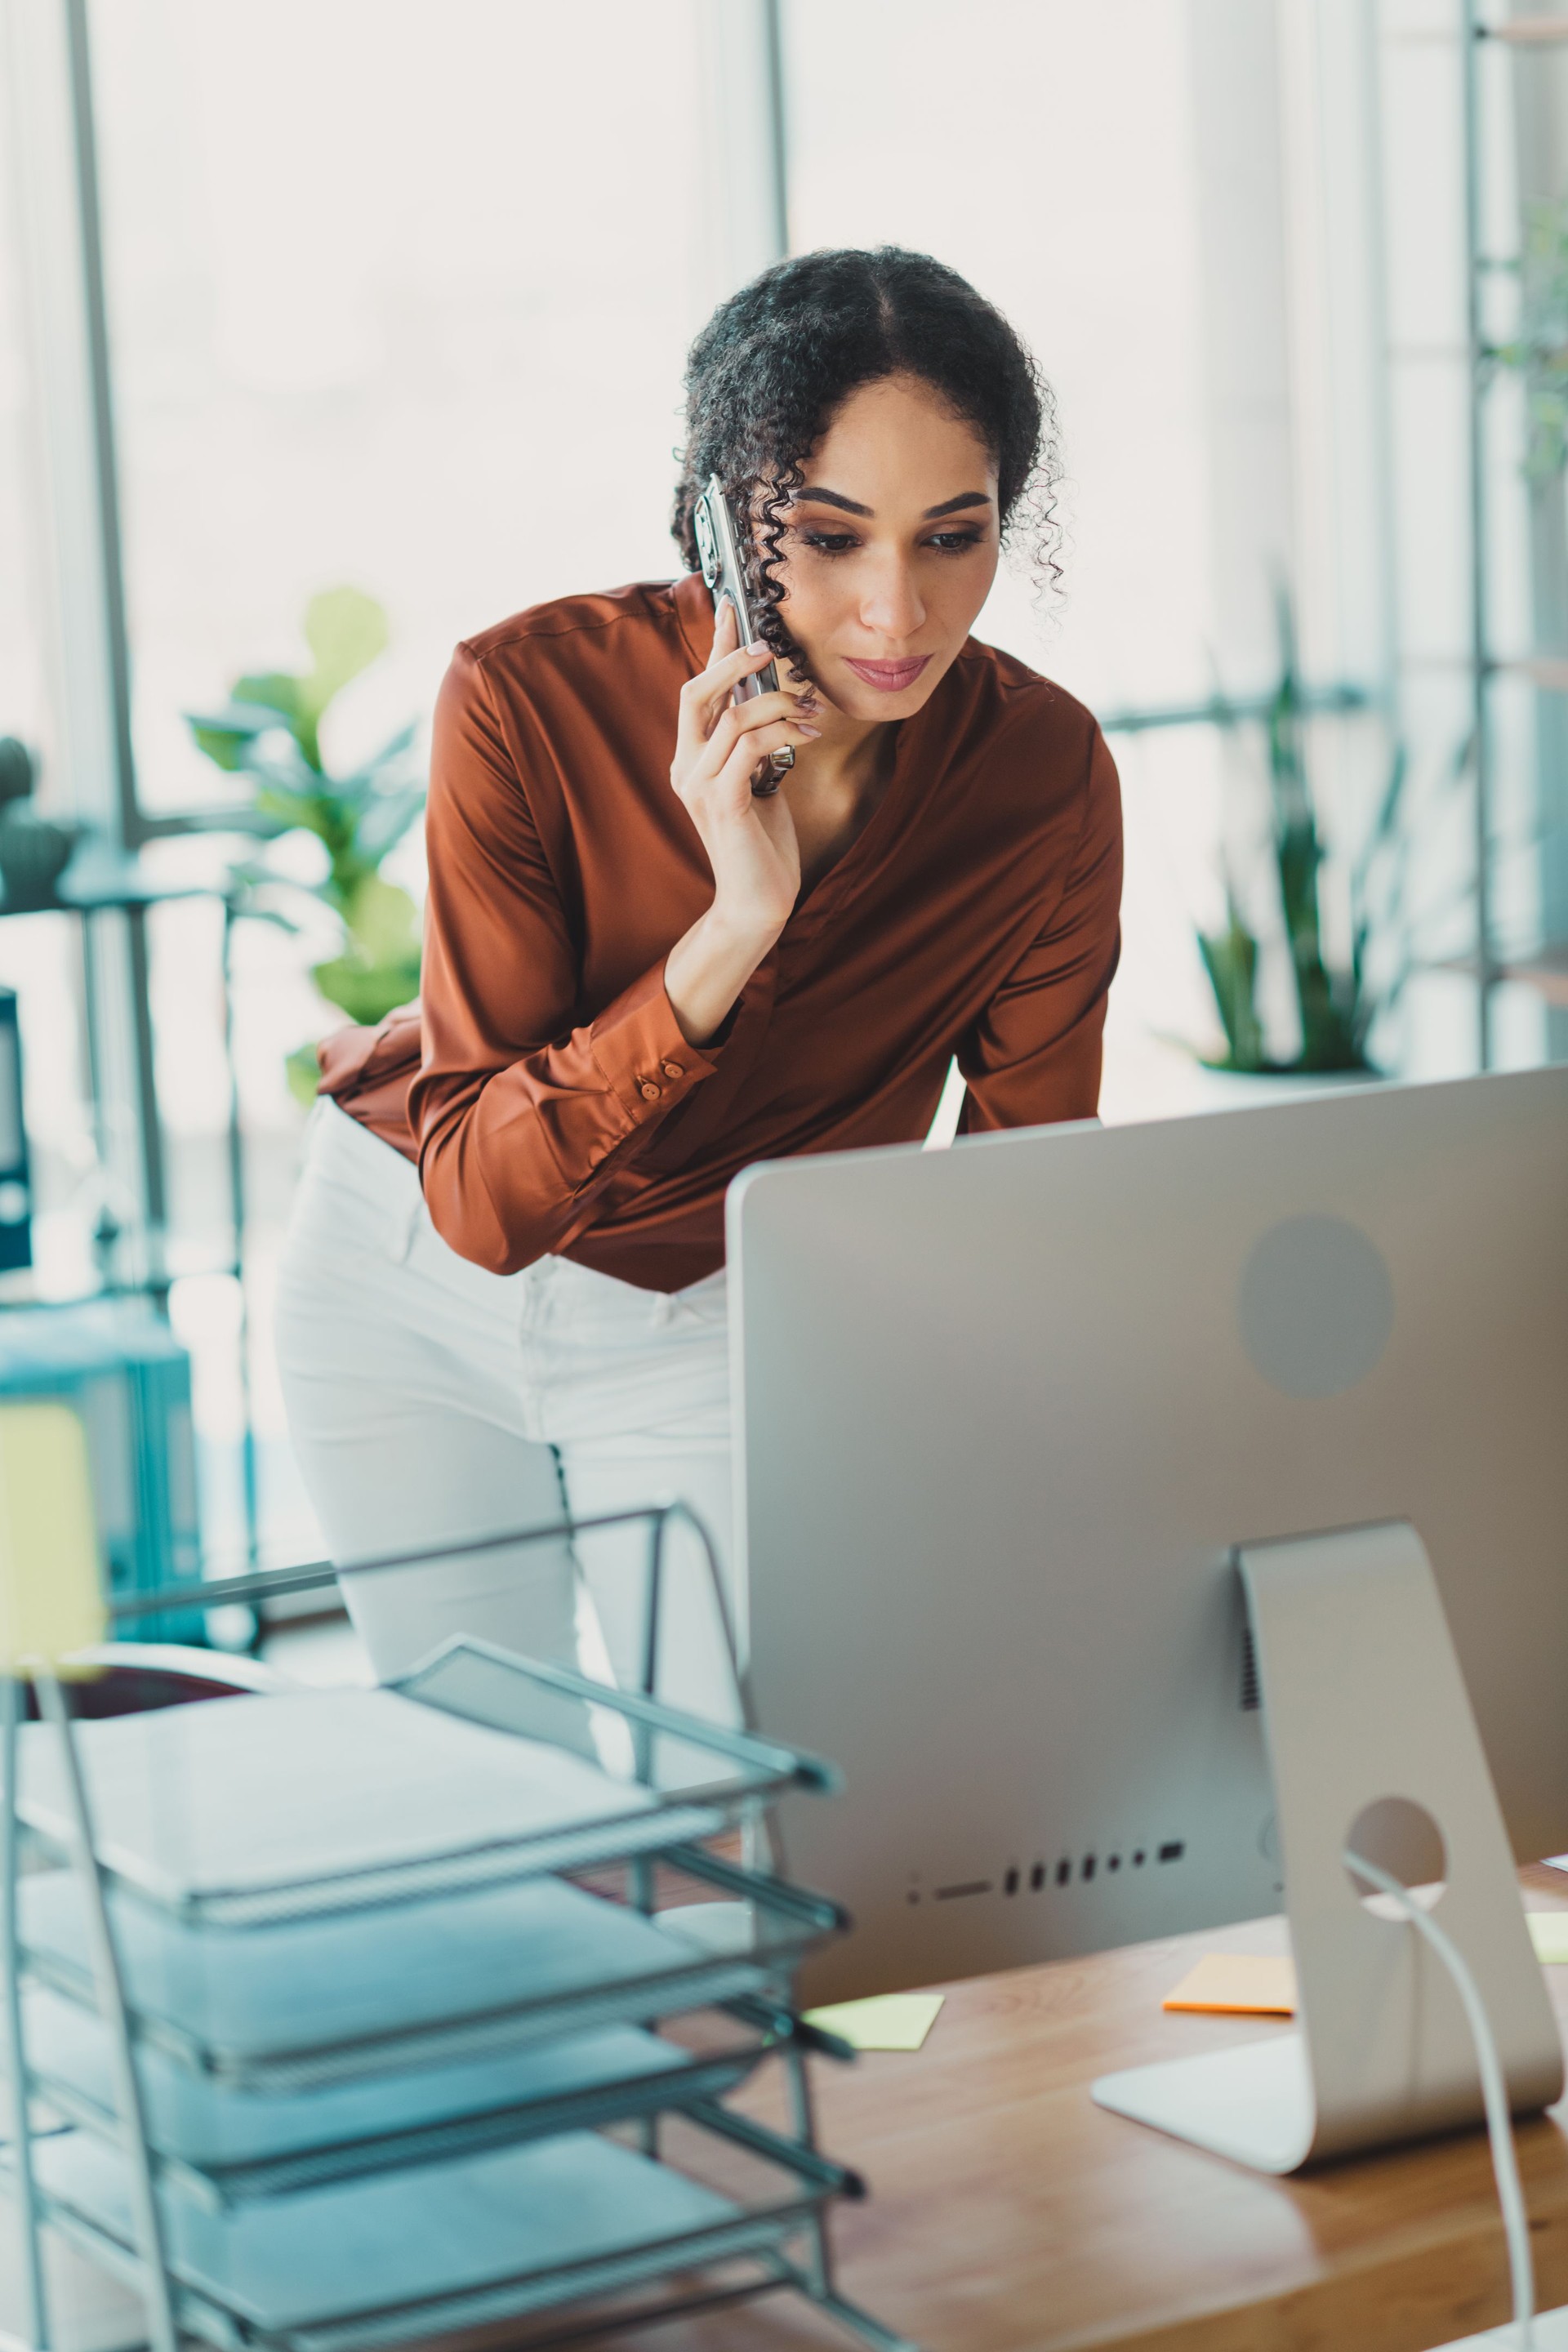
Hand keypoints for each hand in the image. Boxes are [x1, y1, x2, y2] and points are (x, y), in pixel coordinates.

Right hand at [664, 600, 819, 1044]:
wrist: (758, 904)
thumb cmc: (763, 846)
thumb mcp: (761, 782)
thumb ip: (757, 744)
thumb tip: (779, 700)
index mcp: (692, 759)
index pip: (696, 690)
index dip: (713, 646)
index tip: (729, 604)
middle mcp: (686, 767)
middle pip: (695, 692)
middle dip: (733, 660)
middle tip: (771, 648)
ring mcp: (699, 787)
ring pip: (732, 716)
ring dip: (778, 704)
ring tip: (813, 715)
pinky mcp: (723, 805)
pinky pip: (749, 748)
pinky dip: (782, 732)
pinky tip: (810, 735)